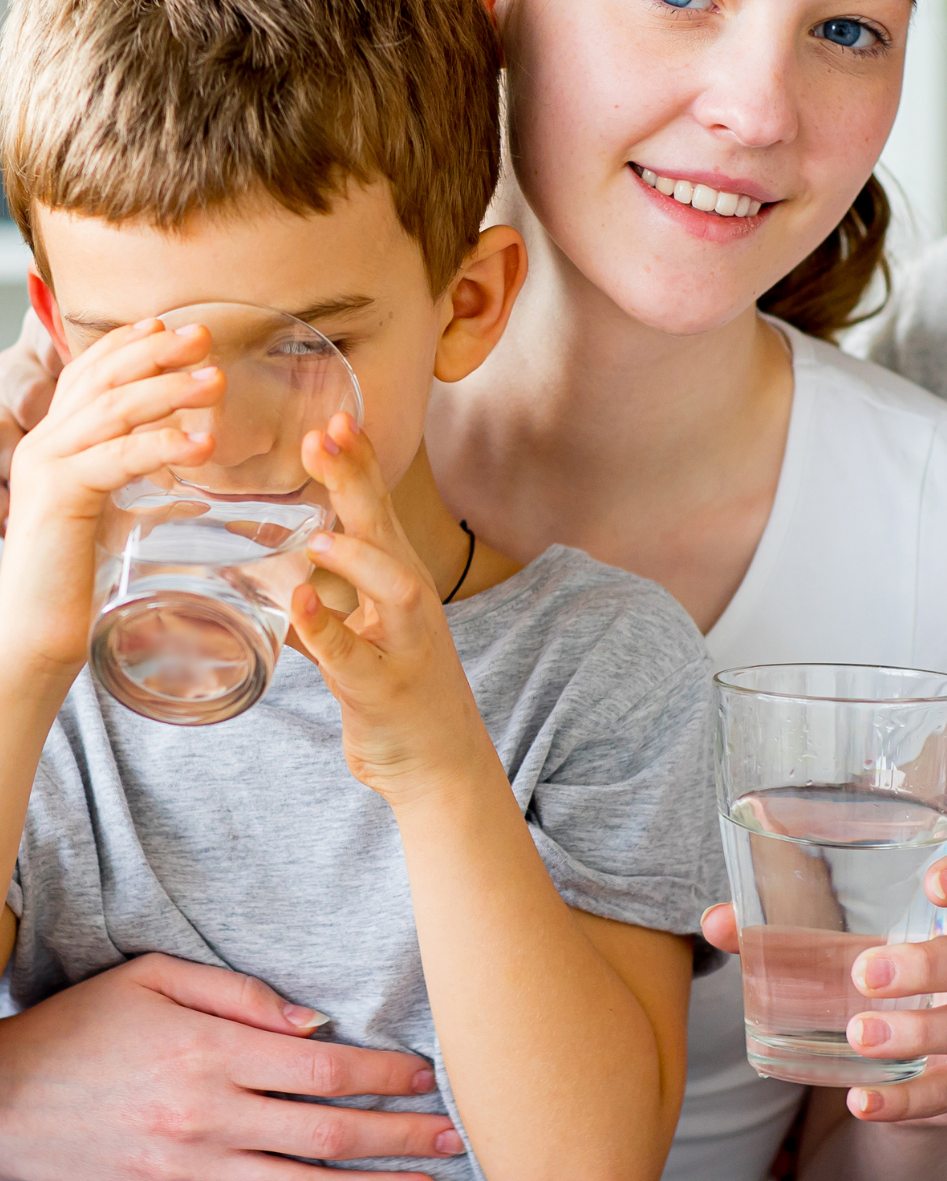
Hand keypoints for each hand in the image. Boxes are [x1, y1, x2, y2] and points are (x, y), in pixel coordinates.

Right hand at [0, 317, 219, 680]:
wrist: (32, 634)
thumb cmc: (74, 583)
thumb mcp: (110, 520)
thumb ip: (134, 490)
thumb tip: (185, 483)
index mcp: (56, 444)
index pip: (87, 376)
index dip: (128, 345)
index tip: (172, 326)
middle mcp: (45, 445)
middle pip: (101, 378)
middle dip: (155, 352)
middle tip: (205, 335)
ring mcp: (47, 467)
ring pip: (112, 410)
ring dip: (169, 389)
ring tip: (216, 380)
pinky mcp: (59, 498)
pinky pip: (116, 458)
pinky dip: (163, 445)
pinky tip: (204, 444)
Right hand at [0, 953, 464, 1180]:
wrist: (1, 1099)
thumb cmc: (83, 1024)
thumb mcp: (156, 976)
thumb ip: (242, 994)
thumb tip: (318, 1022)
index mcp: (214, 1051)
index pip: (326, 1067)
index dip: (386, 1072)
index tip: (428, 1074)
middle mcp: (211, 1115)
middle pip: (329, 1131)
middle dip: (402, 1134)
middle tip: (458, 1136)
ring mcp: (192, 1172)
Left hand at [291, 417, 488, 799]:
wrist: (439, 762)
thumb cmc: (397, 690)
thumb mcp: (365, 631)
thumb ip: (329, 596)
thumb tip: (272, 563)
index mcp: (398, 582)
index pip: (379, 510)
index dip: (359, 464)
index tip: (335, 419)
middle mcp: (409, 605)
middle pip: (387, 530)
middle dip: (359, 482)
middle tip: (326, 435)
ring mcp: (404, 647)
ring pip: (392, 590)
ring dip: (358, 558)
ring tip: (320, 533)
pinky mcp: (384, 691)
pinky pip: (354, 658)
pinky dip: (328, 630)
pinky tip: (301, 606)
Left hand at [702, 840, 946, 1124]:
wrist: (929, 1069)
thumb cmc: (889, 985)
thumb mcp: (850, 953)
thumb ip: (785, 932)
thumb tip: (715, 921)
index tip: (933, 880)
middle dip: (927, 964)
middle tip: (865, 972)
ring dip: (916, 1032)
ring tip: (858, 1034)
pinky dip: (908, 1101)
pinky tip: (864, 1101)